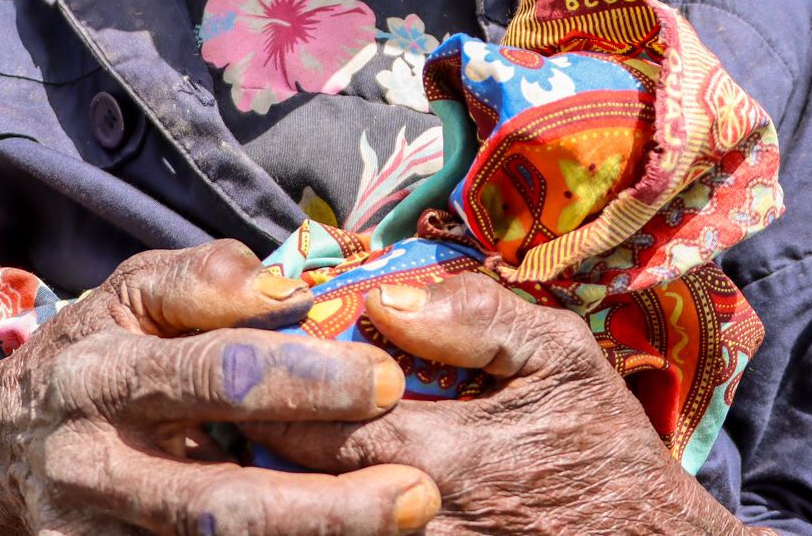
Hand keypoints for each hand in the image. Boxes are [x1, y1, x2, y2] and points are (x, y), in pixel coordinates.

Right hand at [0, 240, 440, 535]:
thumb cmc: (86, 360)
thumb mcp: (123, 298)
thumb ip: (200, 280)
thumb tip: (281, 276)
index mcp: (103, 371)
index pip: (211, 371)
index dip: (301, 375)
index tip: (386, 379)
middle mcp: (96, 463)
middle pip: (216, 501)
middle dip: (322, 503)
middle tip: (415, 490)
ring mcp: (98, 533)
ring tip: (400, 526)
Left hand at [246, 274, 753, 534]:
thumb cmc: (603, 449)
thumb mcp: (564, 359)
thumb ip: (478, 318)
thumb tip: (388, 299)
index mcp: (452, 458)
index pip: (321, 427)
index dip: (266, 389)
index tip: (228, 351)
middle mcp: (423, 523)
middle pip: (297, 488)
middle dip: (246, 442)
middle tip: (207, 402)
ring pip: (311, 530)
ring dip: (267, 492)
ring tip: (230, 448)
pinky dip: (309, 521)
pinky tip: (286, 497)